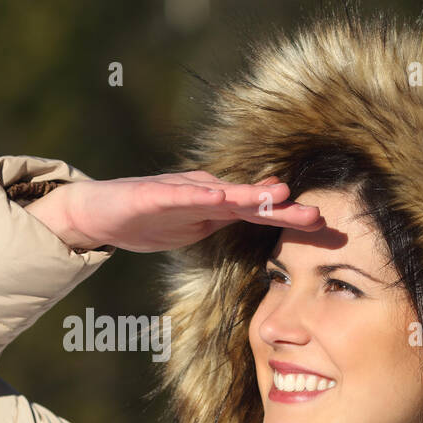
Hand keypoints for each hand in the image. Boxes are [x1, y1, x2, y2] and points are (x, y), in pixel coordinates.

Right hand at [26, 171, 322, 252]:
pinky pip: (179, 196)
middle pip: (250, 201)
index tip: (326, 230)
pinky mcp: (152, 195)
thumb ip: (221, 223)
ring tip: (279, 196)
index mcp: (215, 209)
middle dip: (284, 209)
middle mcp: (203, 195)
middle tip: (318, 216)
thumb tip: (254, 226)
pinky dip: (200, 195)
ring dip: (251, 195)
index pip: (260, 214)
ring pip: (221, 193)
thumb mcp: (191, 228)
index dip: (291, 220)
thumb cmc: (145, 218)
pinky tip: (220, 196)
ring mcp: (179, 193)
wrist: (95, 211)